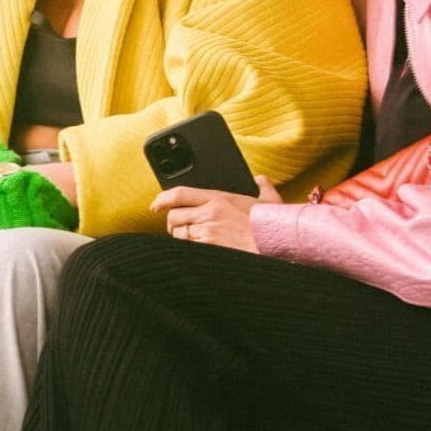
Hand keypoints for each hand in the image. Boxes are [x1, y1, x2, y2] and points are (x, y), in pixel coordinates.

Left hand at [153, 176, 281, 252]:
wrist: (275, 246)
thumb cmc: (271, 225)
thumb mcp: (269, 200)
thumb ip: (262, 185)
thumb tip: (260, 179)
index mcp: (219, 198)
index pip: (180, 193)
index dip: (162, 198)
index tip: (155, 204)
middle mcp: (209, 214)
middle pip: (174, 217)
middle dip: (172, 223)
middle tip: (178, 227)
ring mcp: (207, 233)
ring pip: (179, 235)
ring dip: (181, 238)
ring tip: (192, 239)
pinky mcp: (208, 250)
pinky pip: (188, 249)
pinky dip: (190, 250)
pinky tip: (200, 251)